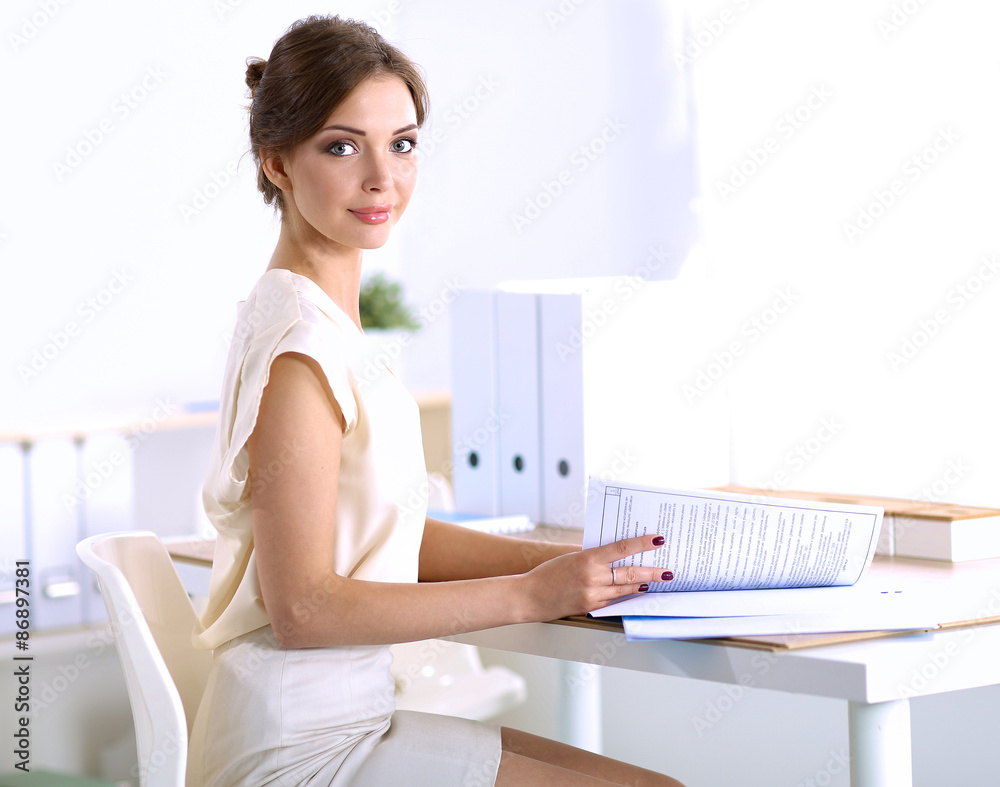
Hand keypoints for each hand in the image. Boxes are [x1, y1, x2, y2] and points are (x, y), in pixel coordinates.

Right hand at [518, 535, 670, 620]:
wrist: (530, 597)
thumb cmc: (548, 573)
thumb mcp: (571, 558)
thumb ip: (593, 557)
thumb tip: (615, 556)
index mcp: (587, 559)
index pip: (621, 549)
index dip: (642, 544)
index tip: (657, 540)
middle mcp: (593, 577)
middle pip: (630, 574)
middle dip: (652, 572)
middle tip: (668, 571)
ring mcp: (593, 595)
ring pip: (625, 590)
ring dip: (642, 585)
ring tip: (656, 581)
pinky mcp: (591, 607)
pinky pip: (614, 601)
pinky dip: (625, 596)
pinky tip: (635, 593)